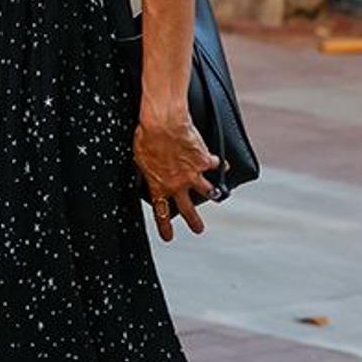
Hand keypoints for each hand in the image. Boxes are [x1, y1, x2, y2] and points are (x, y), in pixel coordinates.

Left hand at [134, 111, 218, 240]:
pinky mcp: (204, 160)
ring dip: (212, 194)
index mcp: (158, 185)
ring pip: (207, 191)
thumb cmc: (146, 137)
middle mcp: (177, 184)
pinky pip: (215, 164)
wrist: (163, 124)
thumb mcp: (139, 159)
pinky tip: (223, 166)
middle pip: (187, 209)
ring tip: (216, 197)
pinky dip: (219, 165)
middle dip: (194, 222)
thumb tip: (143, 173)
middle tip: (198, 229)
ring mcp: (193, 174)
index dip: (164, 226)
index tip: (168, 236)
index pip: (161, 212)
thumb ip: (145, 170)